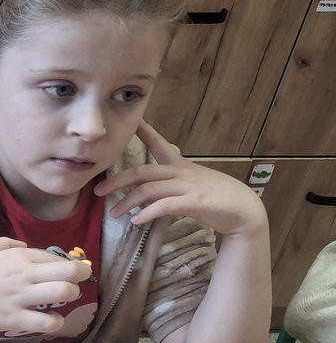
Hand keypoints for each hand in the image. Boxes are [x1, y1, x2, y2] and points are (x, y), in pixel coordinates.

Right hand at [0, 237, 91, 336]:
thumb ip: (8, 244)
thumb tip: (27, 246)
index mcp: (16, 256)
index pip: (54, 257)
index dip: (66, 264)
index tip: (68, 272)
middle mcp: (22, 274)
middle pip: (69, 271)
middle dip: (81, 275)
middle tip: (78, 282)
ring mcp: (18, 297)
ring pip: (63, 293)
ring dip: (71, 296)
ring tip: (64, 300)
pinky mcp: (13, 319)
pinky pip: (46, 321)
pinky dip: (56, 322)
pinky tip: (51, 320)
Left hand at [95, 121, 265, 237]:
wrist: (245, 212)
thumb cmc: (216, 199)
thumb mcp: (193, 184)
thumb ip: (171, 182)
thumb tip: (147, 188)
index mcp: (181, 166)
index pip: (159, 144)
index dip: (144, 132)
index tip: (129, 122)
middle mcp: (182, 172)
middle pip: (142, 171)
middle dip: (117, 180)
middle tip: (97, 191)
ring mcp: (189, 186)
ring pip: (149, 189)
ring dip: (127, 202)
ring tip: (113, 213)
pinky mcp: (195, 202)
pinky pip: (165, 205)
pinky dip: (148, 213)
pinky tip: (137, 220)